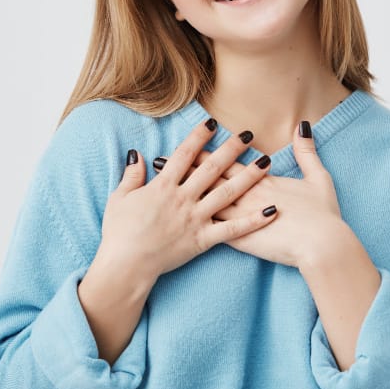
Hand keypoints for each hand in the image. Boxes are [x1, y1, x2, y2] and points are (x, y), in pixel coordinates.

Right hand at [92, 118, 273, 282]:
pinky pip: (232, 230)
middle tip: (248, 134)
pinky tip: (271, 211)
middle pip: (212, 168)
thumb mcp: (120, 198)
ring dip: (249, 176)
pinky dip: (253, 221)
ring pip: (227, 193)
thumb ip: (132, 174)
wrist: (125, 265)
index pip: (185, 155)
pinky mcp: (203, 240)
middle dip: (232, 149)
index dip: (200, 137)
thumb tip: (138, 153)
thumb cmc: (118, 232)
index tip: (213, 123)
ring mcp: (195, 219)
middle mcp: (183, 198)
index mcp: (163, 186)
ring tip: (266, 161)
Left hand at [155, 122, 345, 268]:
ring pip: (203, 203)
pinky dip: (191, 224)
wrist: (323, 246)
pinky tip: (173, 220)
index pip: (228, 163)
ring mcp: (240, 219)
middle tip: (159, 160)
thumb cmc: (323, 214)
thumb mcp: (319, 178)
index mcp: (263, 181)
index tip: (187, 142)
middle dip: (183, 169)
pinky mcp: (240, 240)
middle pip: (208, 179)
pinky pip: (211, 230)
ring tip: (158, 187)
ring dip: (181, 195)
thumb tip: (303, 126)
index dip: (206, 152)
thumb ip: (307, 152)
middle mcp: (246, 197)